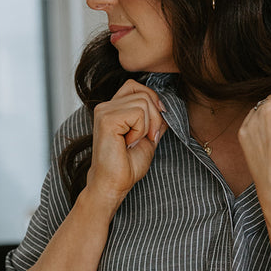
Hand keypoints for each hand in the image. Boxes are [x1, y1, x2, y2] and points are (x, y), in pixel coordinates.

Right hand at [84, 79, 167, 216]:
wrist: (113, 184)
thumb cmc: (126, 166)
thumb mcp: (147, 138)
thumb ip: (155, 121)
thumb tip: (166, 107)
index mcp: (113, 108)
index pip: (136, 86)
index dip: (151, 101)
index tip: (153, 126)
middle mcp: (106, 106)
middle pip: (144, 93)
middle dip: (155, 117)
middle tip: (146, 138)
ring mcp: (104, 111)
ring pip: (144, 102)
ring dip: (148, 126)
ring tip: (135, 142)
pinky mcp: (107, 119)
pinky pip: (138, 113)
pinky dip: (141, 131)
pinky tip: (129, 143)